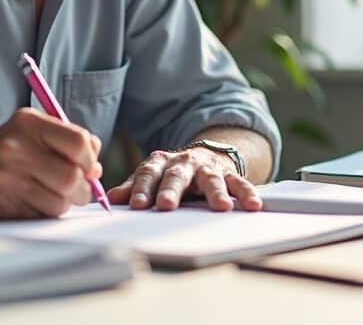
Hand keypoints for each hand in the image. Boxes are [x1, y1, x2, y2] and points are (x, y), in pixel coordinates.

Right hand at [0, 108, 102, 218]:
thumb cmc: (7, 150)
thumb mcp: (33, 132)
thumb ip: (68, 140)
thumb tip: (96, 168)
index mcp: (27, 123)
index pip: (77, 141)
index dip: (90, 158)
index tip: (89, 166)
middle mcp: (14, 147)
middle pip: (71, 176)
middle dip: (83, 188)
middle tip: (79, 188)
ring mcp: (5, 176)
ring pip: (60, 201)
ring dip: (66, 202)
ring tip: (55, 194)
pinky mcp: (0, 203)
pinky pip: (42, 215)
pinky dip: (48, 212)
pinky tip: (37, 201)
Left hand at [106, 147, 262, 211]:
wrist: (204, 156)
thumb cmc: (172, 173)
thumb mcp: (151, 176)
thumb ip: (133, 187)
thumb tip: (109, 198)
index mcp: (160, 162)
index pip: (147, 174)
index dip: (140, 189)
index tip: (134, 205)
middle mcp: (183, 162)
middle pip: (176, 176)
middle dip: (170, 190)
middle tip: (165, 206)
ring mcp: (206, 167)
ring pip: (211, 178)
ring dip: (215, 192)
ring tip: (221, 207)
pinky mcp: (228, 174)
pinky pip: (239, 183)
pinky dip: (246, 193)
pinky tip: (253, 205)